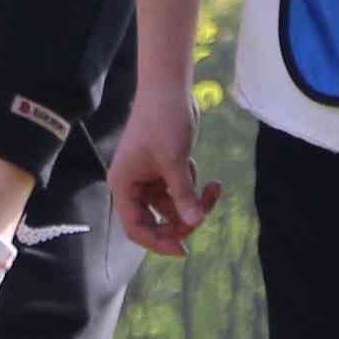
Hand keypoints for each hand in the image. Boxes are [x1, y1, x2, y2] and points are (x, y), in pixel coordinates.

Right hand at [109, 102, 213, 255]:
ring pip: (173, 207)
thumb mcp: (174, 161)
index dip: (158, 242)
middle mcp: (133, 185)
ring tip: (214, 189)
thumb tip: (195, 223)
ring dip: (194, 203)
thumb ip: (183, 195)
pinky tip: (210, 179)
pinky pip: (181, 192)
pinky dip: (195, 189)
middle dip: (183, 219)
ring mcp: (150, 178)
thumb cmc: (163, 121)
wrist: (169, 88)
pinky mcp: (165, 170)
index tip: (183, 250)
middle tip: (205, 214)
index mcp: (124, 185)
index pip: (136, 227)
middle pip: (157, 221)